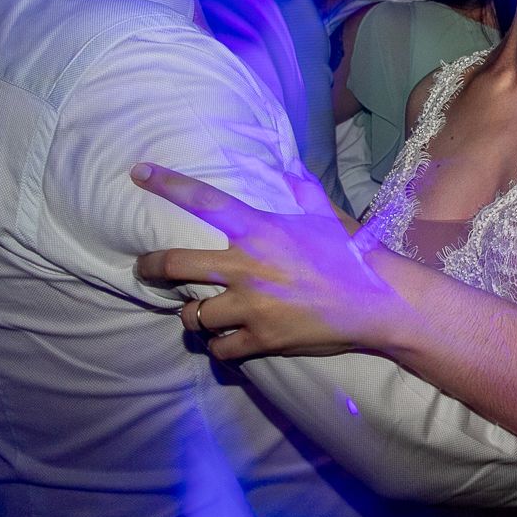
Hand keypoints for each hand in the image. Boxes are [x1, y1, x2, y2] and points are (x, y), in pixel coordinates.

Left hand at [131, 163, 407, 360]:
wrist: (378, 301)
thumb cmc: (353, 252)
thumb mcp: (327, 215)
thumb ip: (303, 191)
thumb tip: (292, 168)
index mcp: (261, 230)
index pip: (205, 201)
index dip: (168, 183)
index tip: (138, 172)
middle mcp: (246, 267)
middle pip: (173, 265)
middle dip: (150, 268)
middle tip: (146, 270)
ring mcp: (250, 306)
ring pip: (193, 315)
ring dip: (193, 315)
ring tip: (201, 313)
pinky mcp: (260, 339)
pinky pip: (219, 348)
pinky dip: (220, 345)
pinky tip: (228, 340)